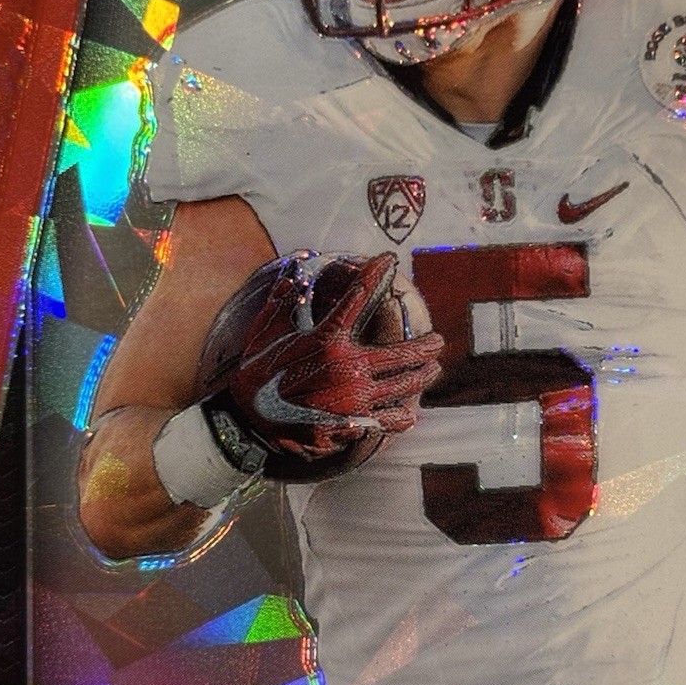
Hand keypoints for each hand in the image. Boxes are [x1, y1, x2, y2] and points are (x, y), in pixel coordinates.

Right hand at [225, 252, 443, 461]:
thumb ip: (281, 301)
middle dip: (425, 347)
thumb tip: (293, 275)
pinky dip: (399, 417)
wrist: (247, 421)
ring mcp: (354, 400)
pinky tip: (410, 414)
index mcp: (328, 340)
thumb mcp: (265, 331)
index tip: (389, 258)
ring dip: (421, 377)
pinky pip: (384, 420)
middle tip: (439, 342)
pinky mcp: (350, 426)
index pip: (358, 297)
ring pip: (402, 386)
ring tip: (433, 370)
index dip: (375, 273)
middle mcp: (348, 368)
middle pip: (402, 354)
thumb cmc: (256, 373)